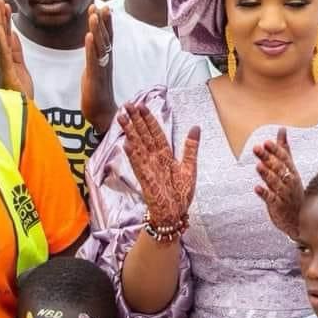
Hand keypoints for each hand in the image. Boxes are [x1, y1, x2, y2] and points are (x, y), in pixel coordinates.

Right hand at [0, 0, 33, 97]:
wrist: (20, 110)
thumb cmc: (19, 91)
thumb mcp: (19, 66)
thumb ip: (15, 51)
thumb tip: (12, 34)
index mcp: (3, 58)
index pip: (4, 35)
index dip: (4, 19)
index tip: (4, 3)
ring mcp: (1, 66)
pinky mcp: (6, 72)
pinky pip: (3, 53)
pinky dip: (0, 40)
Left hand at [82, 4, 117, 135]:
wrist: (102, 115)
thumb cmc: (97, 94)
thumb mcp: (94, 71)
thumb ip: (94, 58)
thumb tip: (92, 48)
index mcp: (105, 59)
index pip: (107, 37)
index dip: (105, 22)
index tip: (102, 7)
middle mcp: (106, 61)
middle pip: (106, 37)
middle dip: (103, 21)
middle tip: (101, 5)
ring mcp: (101, 68)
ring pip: (100, 45)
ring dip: (98, 29)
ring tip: (94, 14)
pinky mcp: (95, 77)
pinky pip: (93, 59)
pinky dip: (92, 47)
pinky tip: (90, 36)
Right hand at [119, 104, 199, 226]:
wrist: (175, 213)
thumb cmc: (181, 193)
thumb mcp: (190, 167)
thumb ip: (191, 147)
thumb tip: (195, 127)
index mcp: (165, 155)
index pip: (156, 133)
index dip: (149, 120)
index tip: (142, 106)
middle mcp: (154, 159)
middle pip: (144, 135)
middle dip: (136, 120)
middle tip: (128, 105)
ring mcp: (148, 168)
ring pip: (138, 146)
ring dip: (130, 132)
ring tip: (121, 118)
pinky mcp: (146, 179)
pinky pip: (138, 164)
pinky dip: (133, 154)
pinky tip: (127, 143)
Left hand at [254, 127, 303, 238]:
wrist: (301, 219)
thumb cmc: (292, 190)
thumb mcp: (290, 169)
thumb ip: (284, 150)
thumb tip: (281, 129)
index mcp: (292, 172)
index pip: (284, 159)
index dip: (275, 150)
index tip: (266, 142)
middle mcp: (289, 182)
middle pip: (278, 168)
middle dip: (268, 158)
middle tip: (257, 148)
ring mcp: (285, 195)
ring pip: (276, 183)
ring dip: (267, 174)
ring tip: (258, 166)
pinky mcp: (279, 207)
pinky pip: (272, 200)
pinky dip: (264, 194)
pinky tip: (256, 188)